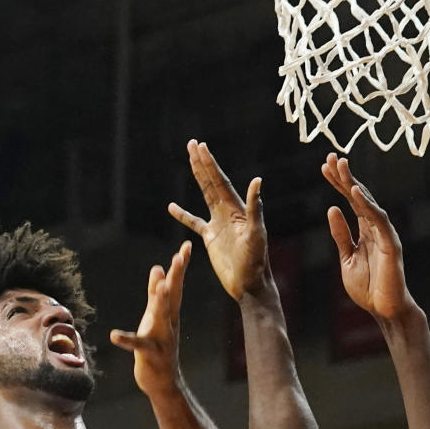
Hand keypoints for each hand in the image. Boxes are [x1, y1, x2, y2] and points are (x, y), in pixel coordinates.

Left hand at [110, 243, 189, 401]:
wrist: (164, 382)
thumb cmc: (158, 346)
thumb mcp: (155, 317)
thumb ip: (155, 293)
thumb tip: (157, 267)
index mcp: (169, 313)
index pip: (176, 285)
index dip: (180, 266)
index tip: (187, 246)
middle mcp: (169, 323)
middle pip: (173, 296)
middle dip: (176, 277)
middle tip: (180, 257)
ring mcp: (162, 338)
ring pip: (162, 317)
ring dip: (161, 301)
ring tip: (160, 286)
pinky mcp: (150, 354)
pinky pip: (138, 345)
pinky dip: (126, 340)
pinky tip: (114, 335)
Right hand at [169, 140, 269, 300]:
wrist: (249, 285)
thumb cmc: (256, 262)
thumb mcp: (256, 234)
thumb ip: (254, 208)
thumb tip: (257, 181)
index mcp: (237, 209)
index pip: (221, 181)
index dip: (210, 164)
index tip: (201, 147)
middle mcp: (228, 212)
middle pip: (212, 182)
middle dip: (202, 163)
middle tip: (192, 144)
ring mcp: (219, 224)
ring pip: (204, 195)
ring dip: (198, 177)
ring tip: (189, 160)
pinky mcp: (211, 238)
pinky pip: (194, 223)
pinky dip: (183, 215)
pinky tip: (172, 207)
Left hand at [322, 154, 412, 321]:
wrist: (384, 309)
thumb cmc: (368, 288)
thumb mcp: (347, 258)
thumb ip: (341, 236)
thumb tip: (332, 209)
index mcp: (364, 231)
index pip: (349, 202)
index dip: (338, 184)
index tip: (324, 167)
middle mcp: (375, 227)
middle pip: (359, 196)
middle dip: (345, 176)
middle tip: (331, 157)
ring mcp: (384, 233)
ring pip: (368, 203)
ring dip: (354, 184)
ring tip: (341, 166)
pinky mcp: (391, 243)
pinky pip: (378, 220)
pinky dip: (366, 205)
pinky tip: (354, 192)